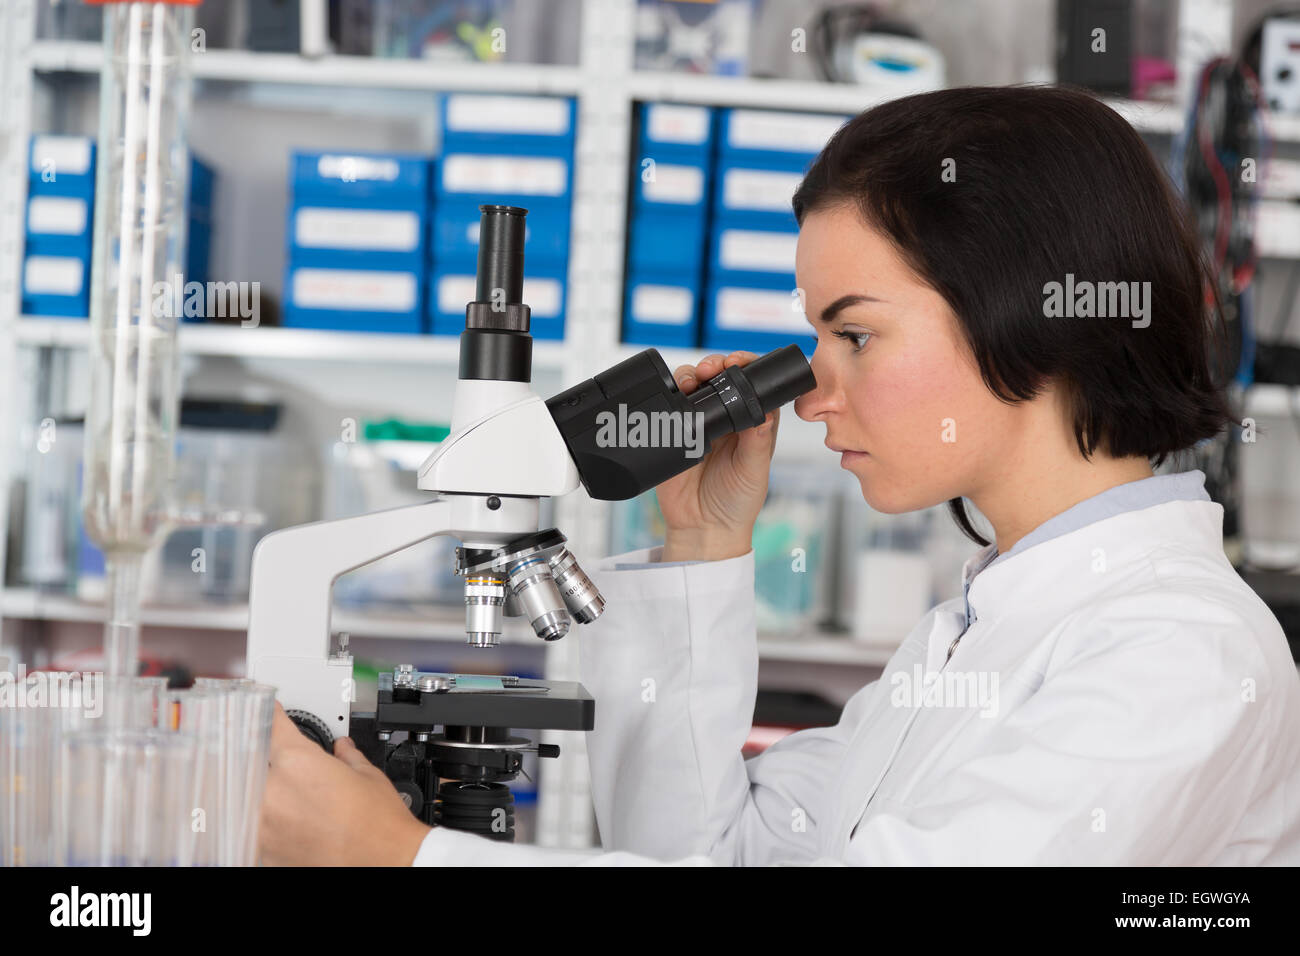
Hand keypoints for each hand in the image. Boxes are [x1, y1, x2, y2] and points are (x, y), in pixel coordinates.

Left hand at [259, 703, 430, 865]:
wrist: (387, 863)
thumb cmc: (380, 824)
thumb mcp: (368, 776)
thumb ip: (347, 757)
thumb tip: (342, 749)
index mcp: (298, 762)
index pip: (272, 726)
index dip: (270, 714)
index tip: (268, 711)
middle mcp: (274, 792)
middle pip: (252, 762)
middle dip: (264, 758)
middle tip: (280, 761)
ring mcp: (265, 825)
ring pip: (247, 797)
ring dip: (261, 791)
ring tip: (286, 796)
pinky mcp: (265, 852)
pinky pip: (254, 828)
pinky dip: (266, 822)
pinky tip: (286, 823)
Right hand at [657, 351, 779, 561]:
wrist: (702, 529)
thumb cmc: (737, 504)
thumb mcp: (754, 472)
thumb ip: (757, 443)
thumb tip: (766, 412)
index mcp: (752, 424)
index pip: (752, 385)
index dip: (746, 367)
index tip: (738, 362)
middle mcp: (726, 420)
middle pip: (720, 379)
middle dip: (714, 365)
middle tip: (711, 368)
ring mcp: (698, 425)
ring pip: (693, 388)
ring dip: (690, 375)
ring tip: (690, 379)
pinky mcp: (674, 434)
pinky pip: (668, 408)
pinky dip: (668, 396)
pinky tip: (672, 394)